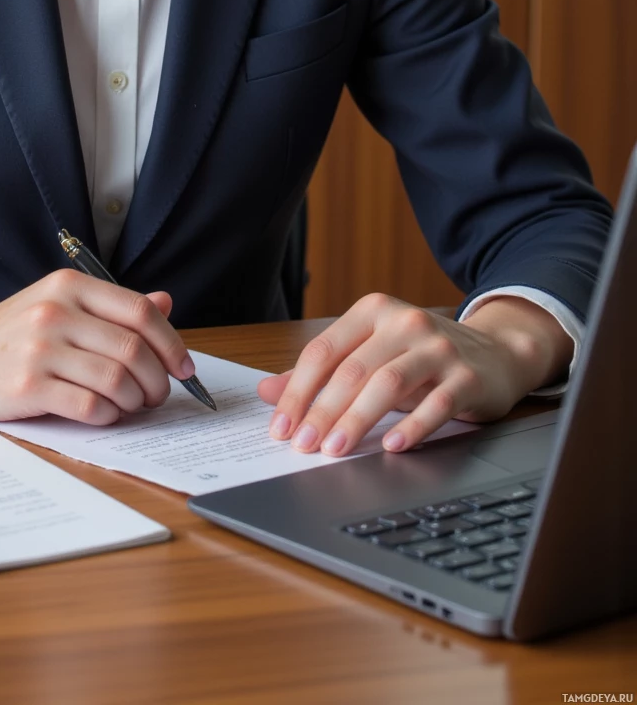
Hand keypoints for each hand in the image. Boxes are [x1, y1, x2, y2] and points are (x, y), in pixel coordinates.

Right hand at [0, 270, 195, 424]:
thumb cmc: (11, 333)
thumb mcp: (58, 305)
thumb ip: (110, 307)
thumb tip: (165, 303)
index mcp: (70, 286)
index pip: (140, 312)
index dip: (172, 342)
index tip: (184, 367)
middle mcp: (56, 312)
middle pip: (133, 349)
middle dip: (157, 380)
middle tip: (157, 395)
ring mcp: (40, 349)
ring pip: (116, 380)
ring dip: (134, 401)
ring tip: (130, 406)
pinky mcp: (27, 386)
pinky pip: (89, 406)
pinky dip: (107, 416)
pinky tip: (103, 415)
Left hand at [256, 292, 573, 456]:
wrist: (495, 352)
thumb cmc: (420, 357)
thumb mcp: (369, 354)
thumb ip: (321, 373)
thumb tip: (267, 391)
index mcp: (372, 311)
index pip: (323, 351)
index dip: (297, 391)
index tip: (281, 427)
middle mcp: (403, 322)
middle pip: (352, 370)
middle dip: (322, 412)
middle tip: (302, 446)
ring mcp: (438, 347)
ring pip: (388, 384)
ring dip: (357, 420)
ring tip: (335, 450)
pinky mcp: (466, 376)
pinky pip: (436, 403)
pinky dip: (411, 427)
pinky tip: (391, 446)